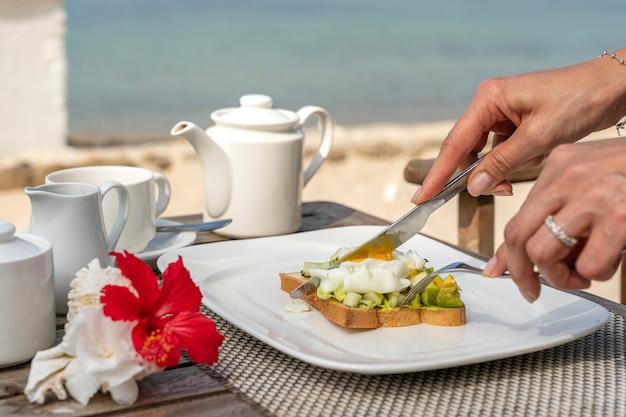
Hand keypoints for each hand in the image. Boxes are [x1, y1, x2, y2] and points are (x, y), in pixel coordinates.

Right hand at [412, 48, 625, 204]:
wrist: (614, 86)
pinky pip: (500, 150)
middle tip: (472, 197)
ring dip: (492, 172)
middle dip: (469, 175)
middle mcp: (490, 103)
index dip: (438, 173)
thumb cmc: (580, 101)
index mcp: (489, 99)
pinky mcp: (515, 122)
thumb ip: (502, 163)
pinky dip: (506, 165)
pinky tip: (522, 169)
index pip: (455, 143)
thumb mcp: (539, 137)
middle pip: (465, 148)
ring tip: (508, 186)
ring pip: (483, 152)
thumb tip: (473, 187)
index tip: (422, 197)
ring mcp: (502, 112)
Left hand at [483, 139, 625, 301]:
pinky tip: (610, 262)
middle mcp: (570, 175)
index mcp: (558, 165)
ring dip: (560, 278)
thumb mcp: (587, 185)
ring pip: (544, 253)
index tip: (503, 274)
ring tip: (582, 274)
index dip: (507, 255)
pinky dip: (596, 274)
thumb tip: (506, 260)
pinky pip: (588, 266)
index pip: (515, 217)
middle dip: (523, 273)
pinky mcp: (621, 216)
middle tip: (535, 289)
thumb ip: (552, 213)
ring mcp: (595, 195)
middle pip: (518, 236)